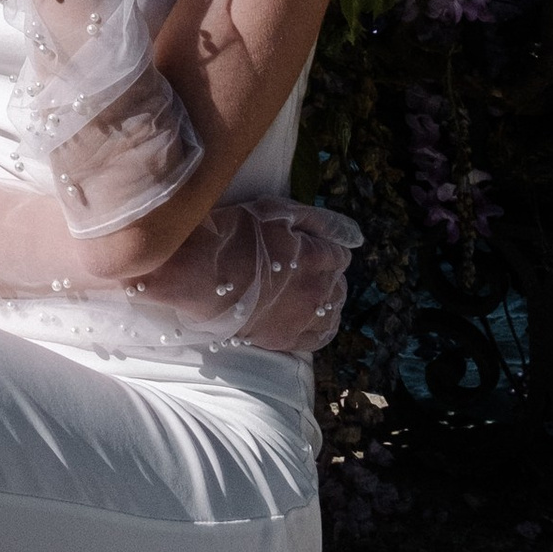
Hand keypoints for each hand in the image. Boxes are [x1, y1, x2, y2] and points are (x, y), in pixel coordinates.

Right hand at [136, 197, 359, 352]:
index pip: (339, 255)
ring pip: (332, 312)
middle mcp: (316, 290)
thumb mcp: (276, 212)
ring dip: (326, 301)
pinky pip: (318, 339)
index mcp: (316, 257)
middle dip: (328, 275)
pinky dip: (321, 328)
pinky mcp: (284, 339)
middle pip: (339, 285)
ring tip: (307, 294)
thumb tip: (353, 234)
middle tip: (305, 268)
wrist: (199, 273)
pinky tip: (311, 320)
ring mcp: (301, 318)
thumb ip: (317, 220)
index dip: (325, 249)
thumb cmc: (233, 235)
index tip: (310, 246)